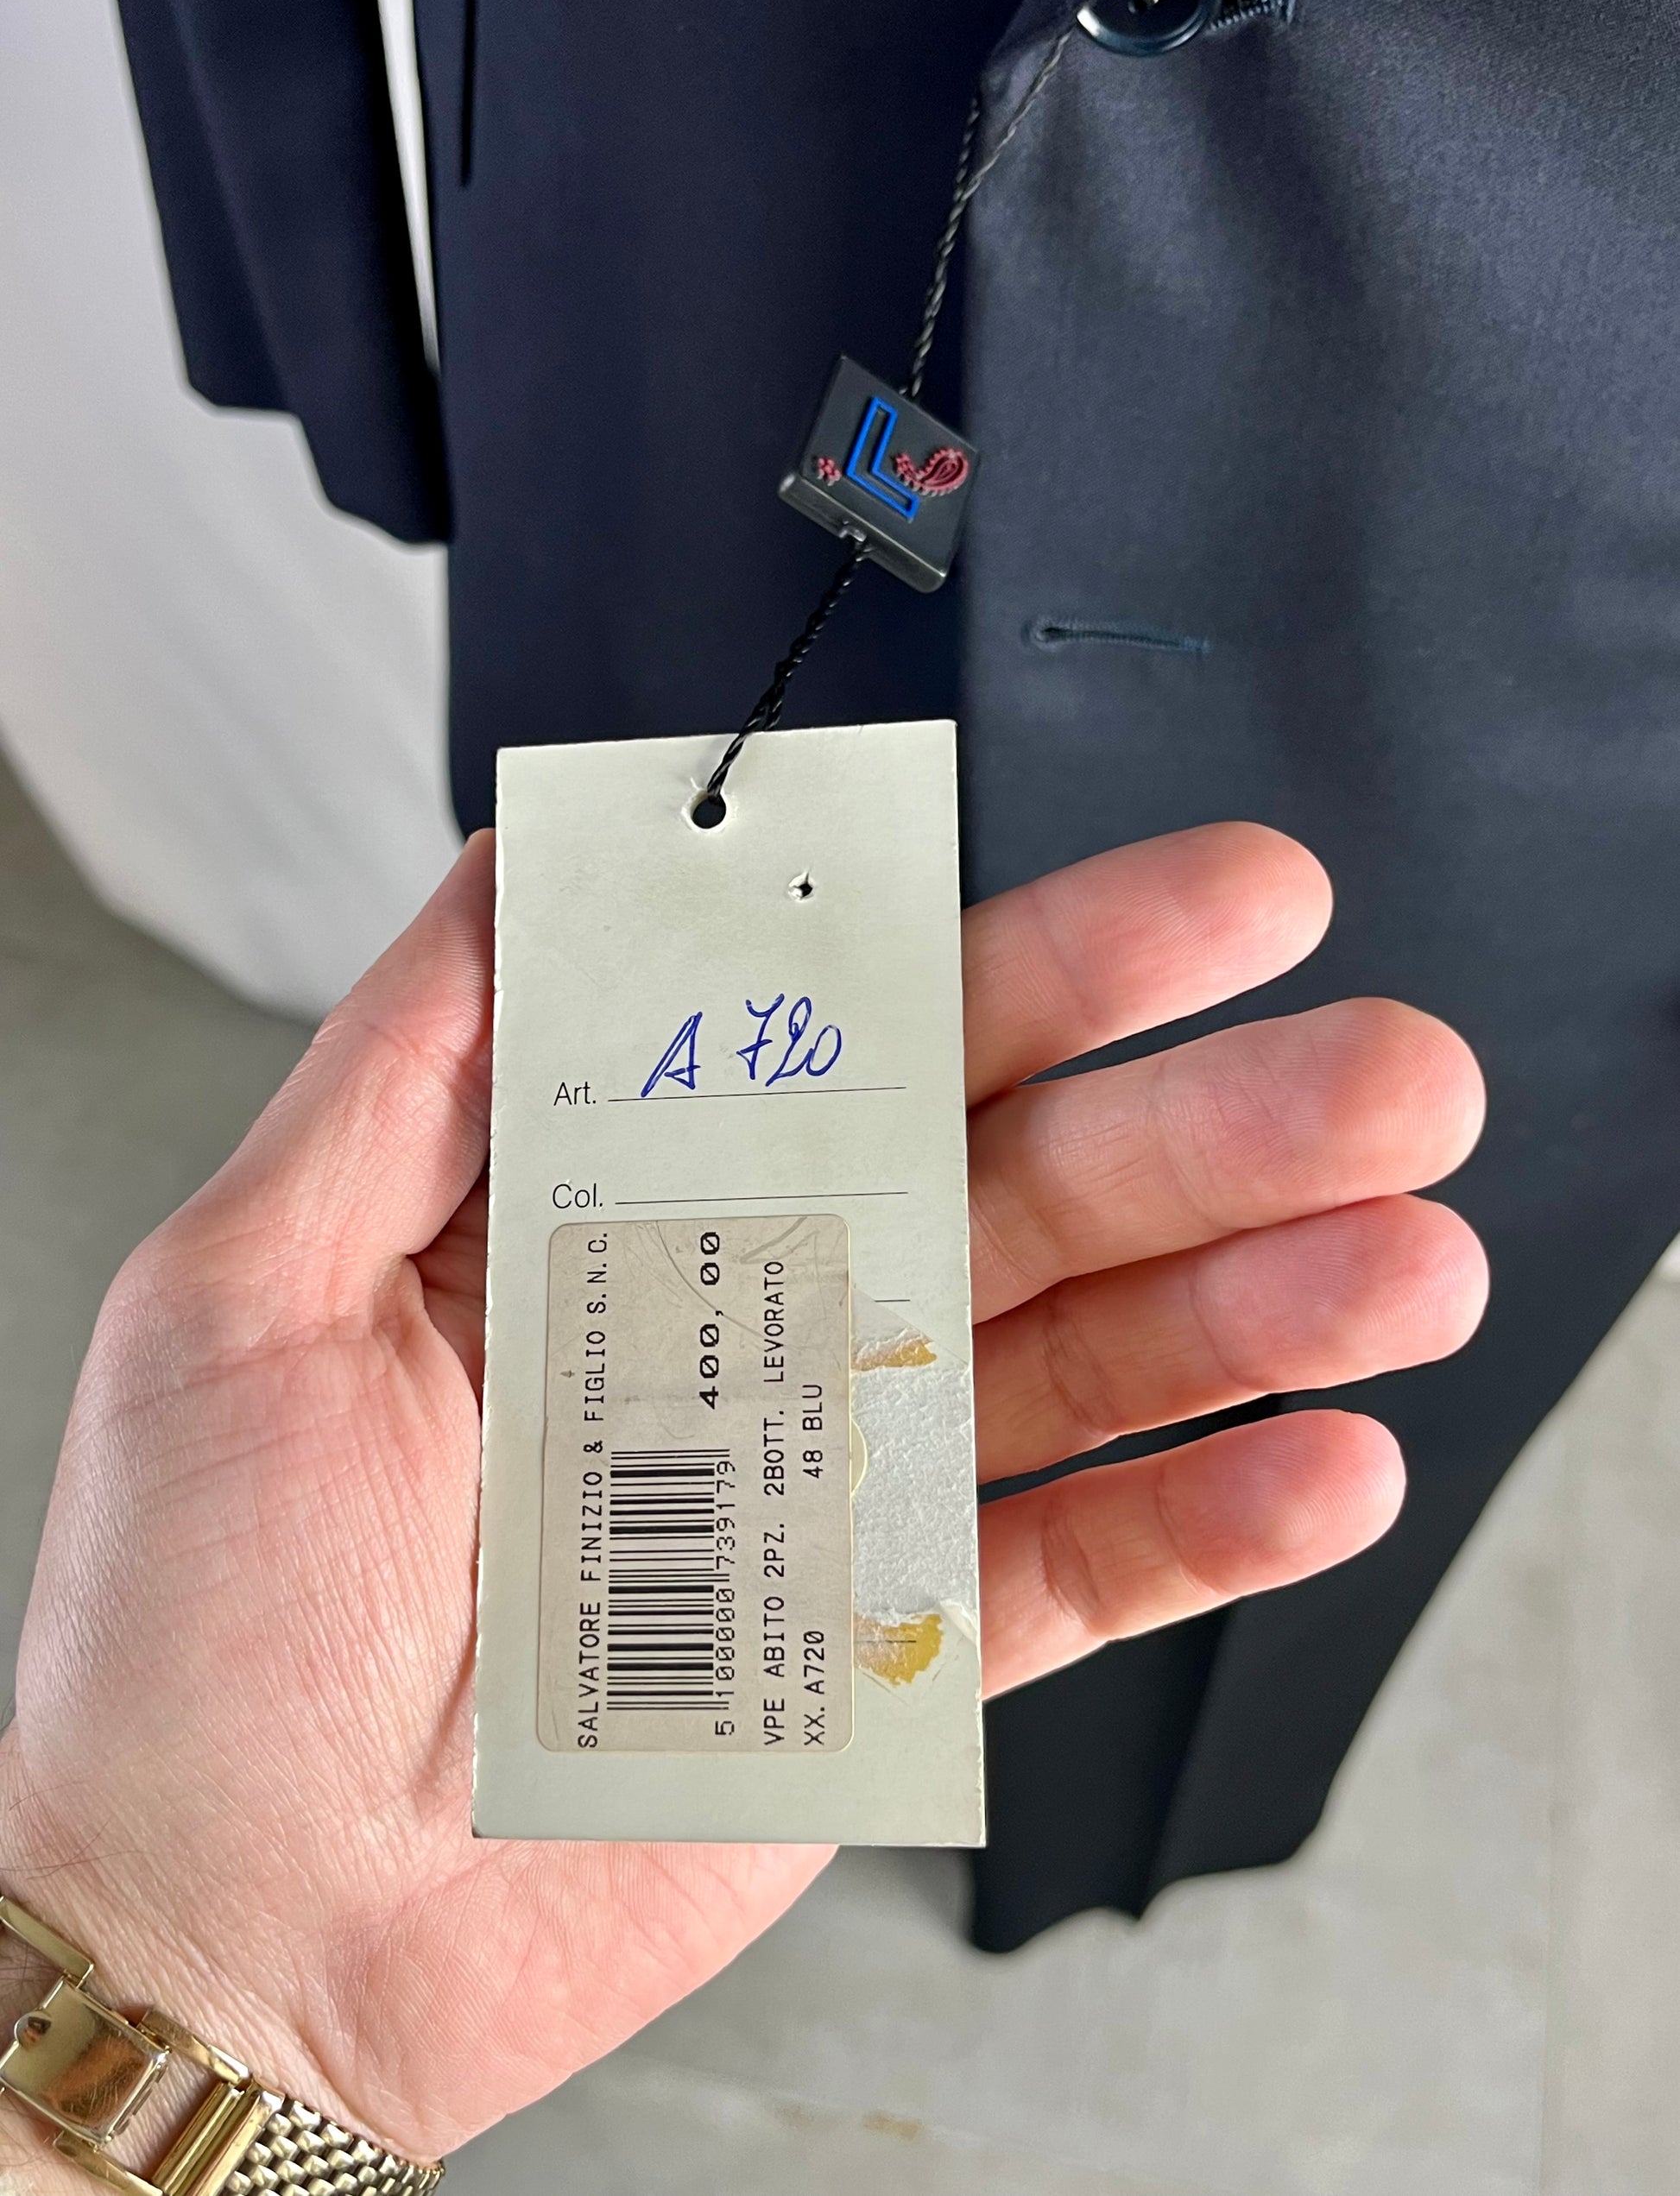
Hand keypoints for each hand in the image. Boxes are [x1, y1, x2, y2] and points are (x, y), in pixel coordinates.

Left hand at [0, 823, 1483, 2173]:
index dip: (1032, 969)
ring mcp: (826, 1491)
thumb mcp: (243, 1294)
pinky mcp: (870, 1660)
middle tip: (1389, 1065)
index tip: (1194, 913)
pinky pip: (1062, 1575)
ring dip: (1258, 1309)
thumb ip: (405, 1065)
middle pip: (1013, 1190)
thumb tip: (528, 857)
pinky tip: (1327, 1457)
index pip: (856, 1045)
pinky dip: (1201, 1522)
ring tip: (1413, 1256)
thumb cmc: (182, 1630)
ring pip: (1075, 1370)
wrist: (218, 1940)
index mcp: (612, 1212)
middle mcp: (744, 1325)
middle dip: (1212, 1123)